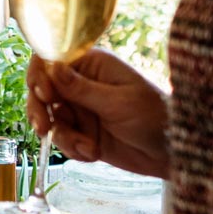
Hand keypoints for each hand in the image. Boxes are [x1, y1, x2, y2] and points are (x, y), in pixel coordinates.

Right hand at [27, 49, 171, 179]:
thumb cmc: (155, 117)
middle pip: (41, 90)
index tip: (45, 95)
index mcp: (91, 65)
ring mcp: (80, 109)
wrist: (173, 153)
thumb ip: (82, 89)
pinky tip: (93, 154)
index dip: (40, 75)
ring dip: (63, 136)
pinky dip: (73, 149)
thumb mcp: (119, 102)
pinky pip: (62, 139)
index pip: (51, 59)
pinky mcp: (82, 133)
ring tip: (88, 149)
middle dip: (39, 110)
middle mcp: (80, 84)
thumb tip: (52, 67)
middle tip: (43, 129)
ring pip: (50, 119)